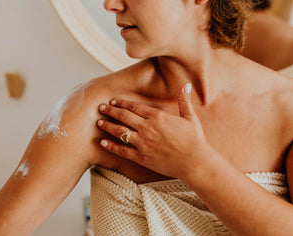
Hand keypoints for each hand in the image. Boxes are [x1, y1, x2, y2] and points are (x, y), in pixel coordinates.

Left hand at [97, 83, 211, 179]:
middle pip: (123, 116)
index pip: (135, 107)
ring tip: (98, 122)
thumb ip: (184, 100)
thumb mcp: (190, 117)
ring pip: (120, 132)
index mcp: (158, 116)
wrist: (194, 162)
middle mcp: (147, 128)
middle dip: (110, 111)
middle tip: (101, 107)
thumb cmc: (194, 139)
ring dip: (107, 126)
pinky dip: (111, 146)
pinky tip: (102, 142)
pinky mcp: (141, 157)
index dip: (122, 103)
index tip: (113, 100)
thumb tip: (186, 84)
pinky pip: (122, 150)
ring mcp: (143, 143)